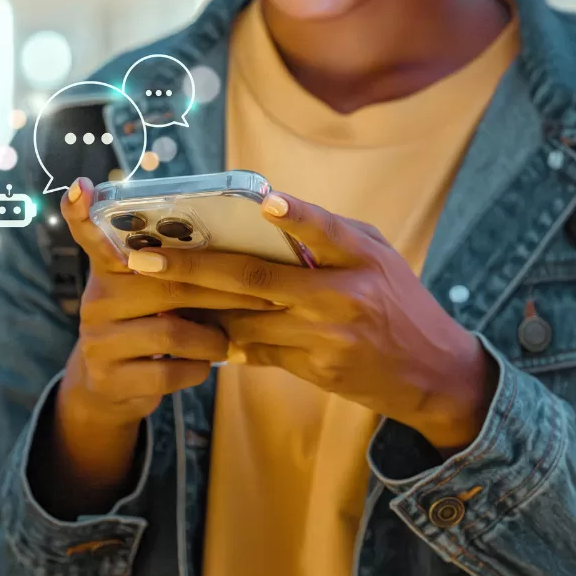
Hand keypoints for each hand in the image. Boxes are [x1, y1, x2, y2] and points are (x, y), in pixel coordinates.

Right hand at [59, 177, 277, 428]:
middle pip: (167, 283)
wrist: (110, 388)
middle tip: (267, 297)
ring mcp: (98, 339)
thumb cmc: (148, 326)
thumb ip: (174, 269)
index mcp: (110, 268)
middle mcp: (98, 298)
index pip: (90, 234)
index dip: (82, 212)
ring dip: (212, 339)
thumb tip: (242, 247)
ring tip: (227, 341)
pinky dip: (196, 369)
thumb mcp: (151, 293)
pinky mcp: (109, 377)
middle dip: (224, 293)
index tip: (81, 188)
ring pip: (171, 333)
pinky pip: (167, 373)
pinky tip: (202, 365)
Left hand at [124, 192, 498, 451]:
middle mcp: (341, 296)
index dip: (295, 215)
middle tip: (143, 259)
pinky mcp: (313, 369)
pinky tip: (189, 326)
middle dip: (192, 268)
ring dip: (195, 306)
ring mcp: (324, 337)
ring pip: (243, 319)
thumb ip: (329, 236)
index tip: (262, 201)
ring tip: (148, 291)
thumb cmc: (400, 302)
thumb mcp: (377, 257)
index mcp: (361, 258)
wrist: (431, 374)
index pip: (324, 230)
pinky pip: (256, 349)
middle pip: (255, 279)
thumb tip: (266, 213)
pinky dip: (224, 338)